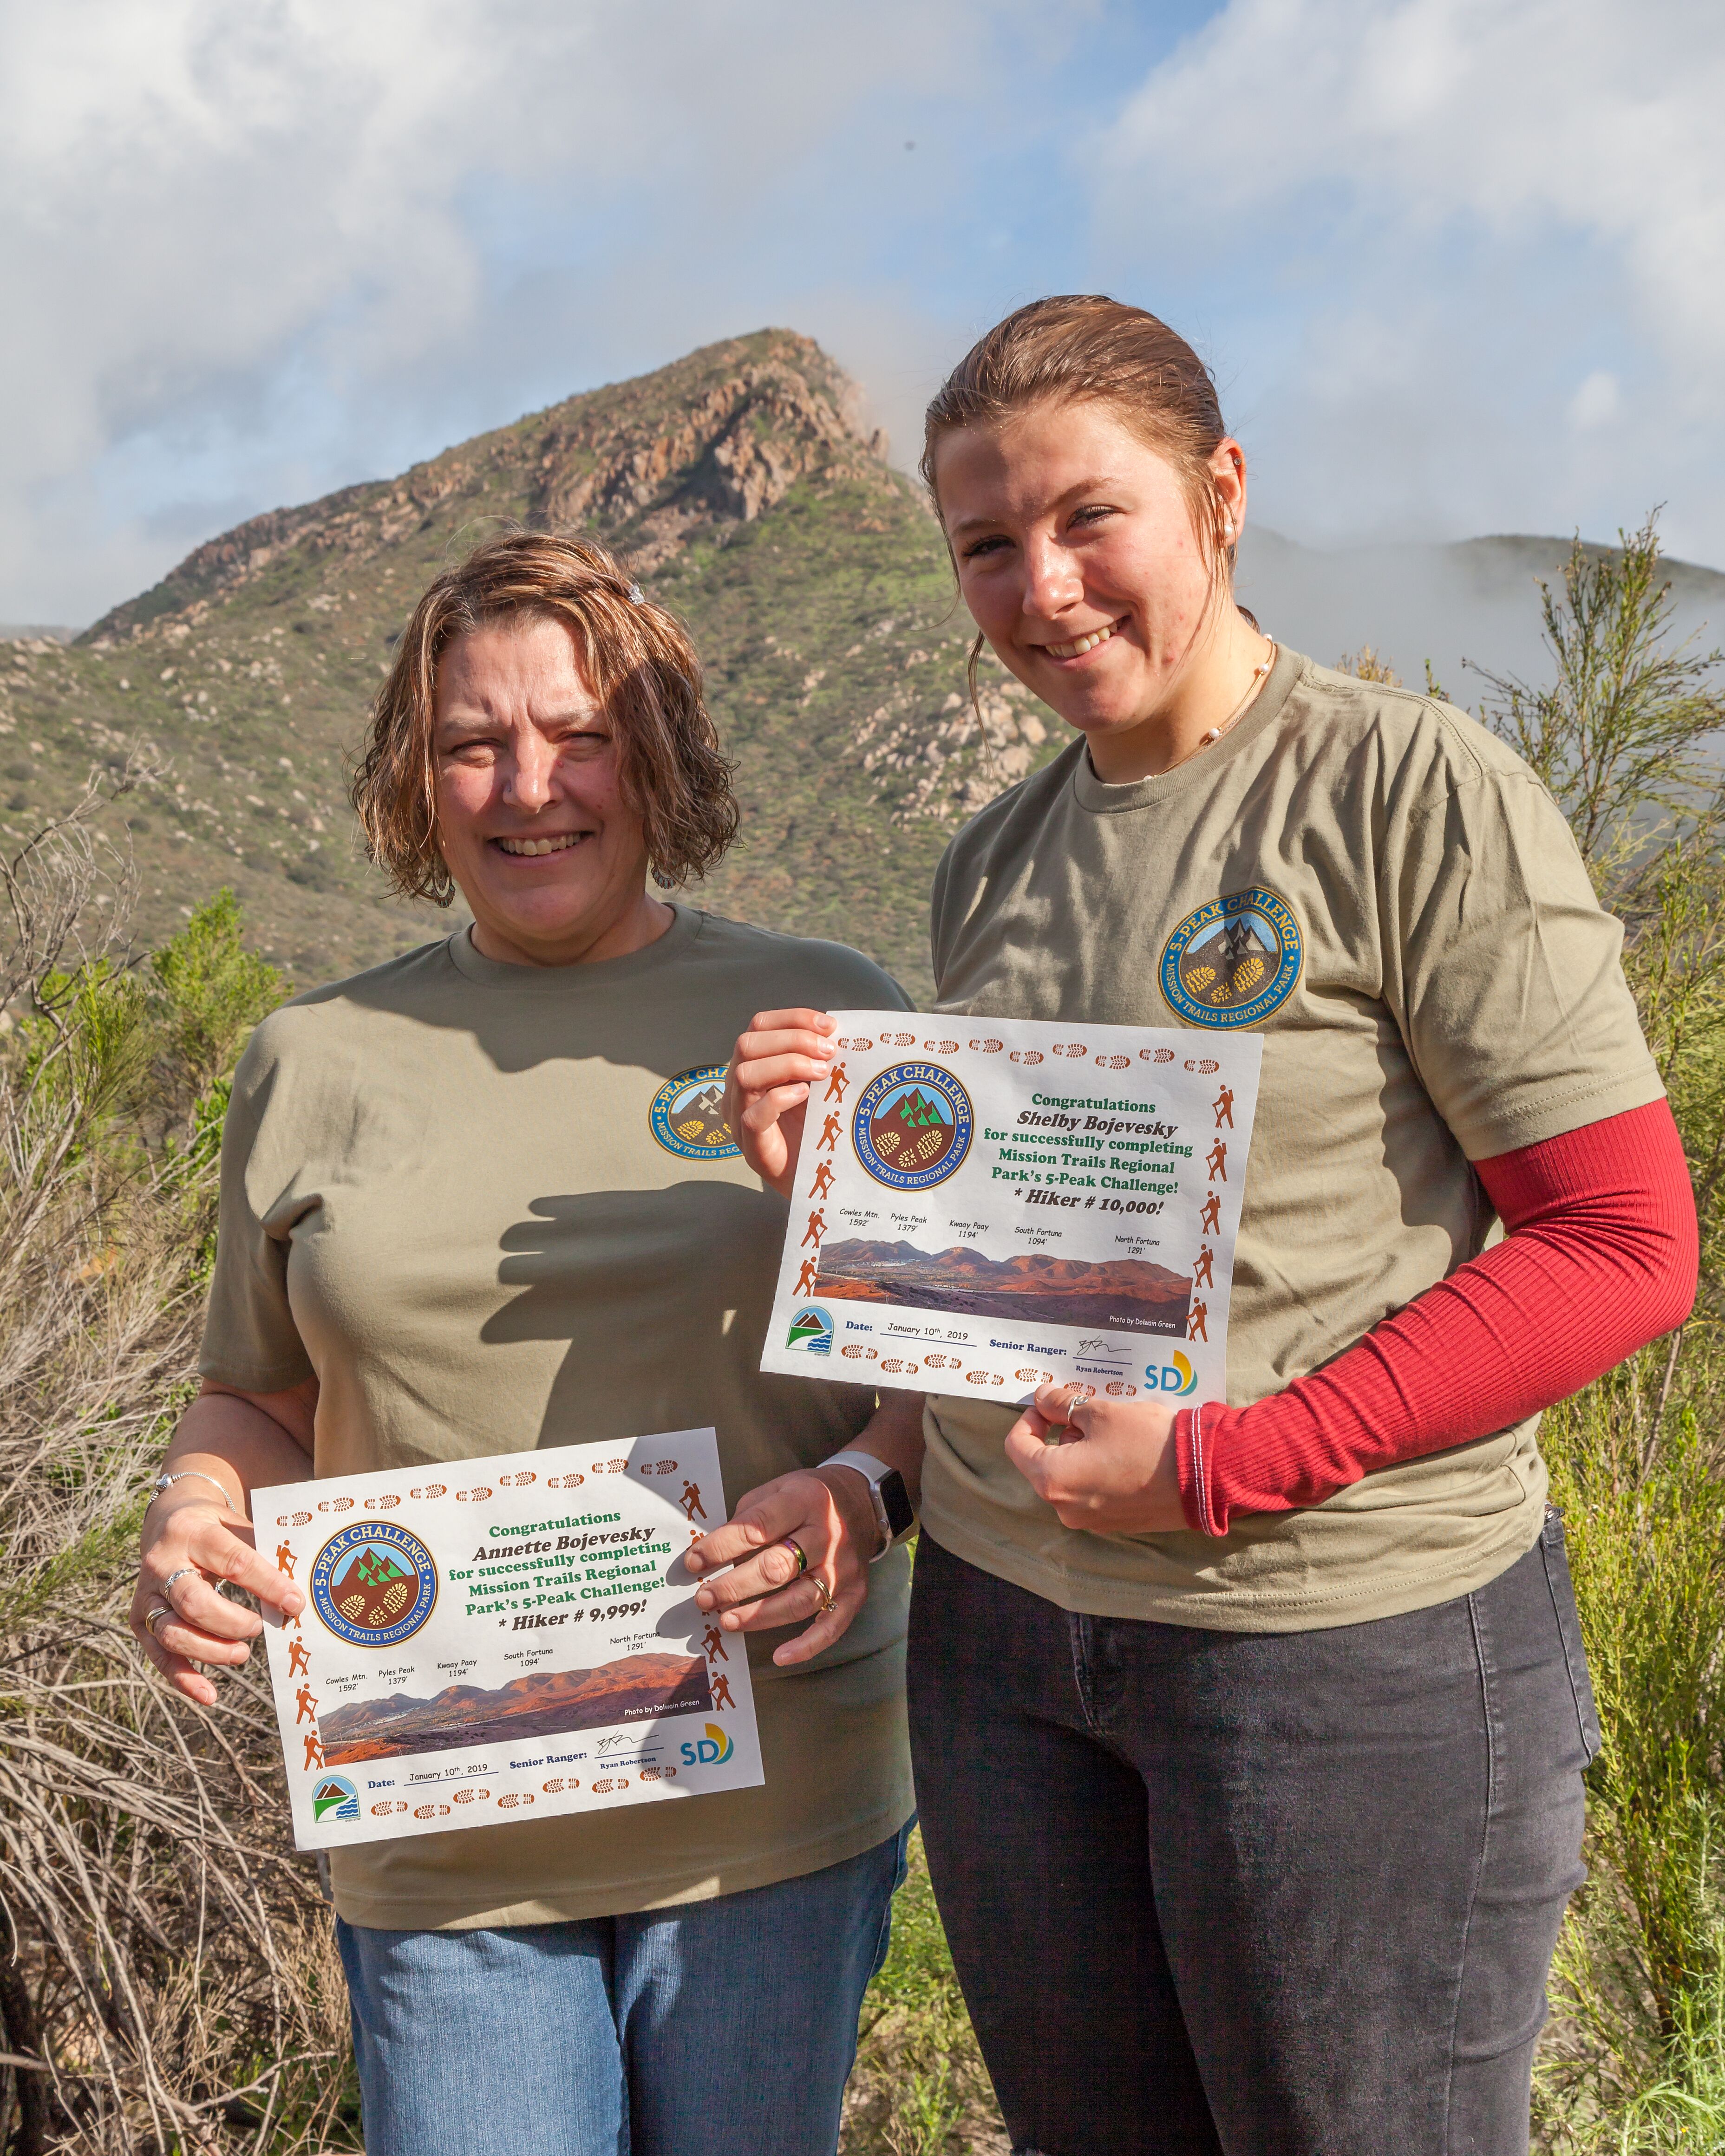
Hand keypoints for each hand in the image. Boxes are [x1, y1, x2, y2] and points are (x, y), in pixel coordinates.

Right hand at [131, 1488, 304, 1706]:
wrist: (167, 1520)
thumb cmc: (216, 1527)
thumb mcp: (238, 1527)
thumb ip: (264, 1556)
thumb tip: (297, 1598)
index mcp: (194, 1532)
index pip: (234, 1562)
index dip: (267, 1585)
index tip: (295, 1604)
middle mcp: (163, 1563)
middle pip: (194, 1603)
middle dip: (231, 1623)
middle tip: (259, 1629)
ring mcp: (146, 1593)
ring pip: (171, 1632)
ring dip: (209, 1651)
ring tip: (242, 1654)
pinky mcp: (139, 1619)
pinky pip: (158, 1654)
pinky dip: (183, 1678)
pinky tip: (209, 1694)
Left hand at [684, 1464, 875, 1666]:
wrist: (862, 1502)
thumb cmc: (809, 1497)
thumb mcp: (778, 1489)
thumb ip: (748, 1516)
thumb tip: (712, 1552)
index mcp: (804, 1501)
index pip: (757, 1528)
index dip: (721, 1547)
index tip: (693, 1562)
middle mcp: (827, 1536)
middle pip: (777, 1567)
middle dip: (735, 1586)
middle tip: (704, 1598)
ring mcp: (842, 1568)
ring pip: (800, 1600)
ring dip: (760, 1616)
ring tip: (727, 1620)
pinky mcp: (854, 1592)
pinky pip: (832, 1625)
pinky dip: (808, 1645)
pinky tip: (781, 1656)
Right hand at [724, 1008, 836, 1199]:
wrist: (816, 1181)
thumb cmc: (815, 1129)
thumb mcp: (816, 1085)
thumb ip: (818, 1059)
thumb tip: (837, 1031)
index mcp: (753, 1068)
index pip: (759, 1027)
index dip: (793, 1018)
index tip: (829, 1025)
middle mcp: (738, 1090)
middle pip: (747, 1044)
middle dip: (792, 1038)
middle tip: (829, 1051)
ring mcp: (739, 1119)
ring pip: (745, 1074)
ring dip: (788, 1064)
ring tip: (822, 1072)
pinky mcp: (751, 1147)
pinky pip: (754, 1116)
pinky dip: (779, 1098)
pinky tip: (804, 1095)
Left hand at [1003, 1384, 1186, 1534]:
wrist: (1202, 1477)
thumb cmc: (1146, 1441)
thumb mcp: (1100, 1412)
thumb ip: (1063, 1405)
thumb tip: (1042, 1397)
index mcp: (1053, 1481)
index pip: (1018, 1446)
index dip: (1030, 1418)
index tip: (1050, 1403)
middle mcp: (1066, 1508)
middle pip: (1045, 1462)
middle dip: (1061, 1432)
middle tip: (1089, 1411)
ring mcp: (1091, 1520)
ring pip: (1071, 1476)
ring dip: (1082, 1449)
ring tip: (1113, 1428)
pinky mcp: (1115, 1523)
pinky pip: (1093, 1491)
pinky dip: (1099, 1468)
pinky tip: (1125, 1451)